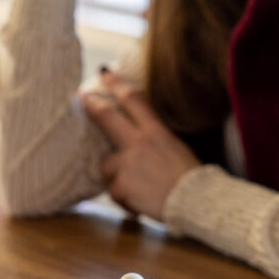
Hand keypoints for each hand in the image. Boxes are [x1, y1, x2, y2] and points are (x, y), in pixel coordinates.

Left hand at [81, 70, 199, 219]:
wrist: (195, 202)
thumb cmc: (191, 180)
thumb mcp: (176, 149)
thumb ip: (154, 142)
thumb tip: (137, 143)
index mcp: (156, 132)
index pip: (133, 100)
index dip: (117, 84)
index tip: (105, 73)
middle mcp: (139, 143)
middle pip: (107, 117)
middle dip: (92, 105)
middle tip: (82, 97)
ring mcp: (127, 164)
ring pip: (106, 166)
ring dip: (116, 177)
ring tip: (138, 189)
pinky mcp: (121, 186)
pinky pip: (114, 192)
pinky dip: (125, 200)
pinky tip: (140, 205)